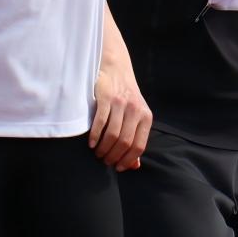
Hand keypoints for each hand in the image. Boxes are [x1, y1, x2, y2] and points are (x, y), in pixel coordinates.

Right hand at [88, 49, 151, 170]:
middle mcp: (135, 111)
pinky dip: (95, 136)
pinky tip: (92, 143)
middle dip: (114, 156)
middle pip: (125, 142)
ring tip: (98, 154)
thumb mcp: (136, 117)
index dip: (128, 160)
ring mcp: (121, 104)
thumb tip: (135, 166)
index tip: (118, 167)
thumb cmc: (126, 97)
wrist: (116, 69)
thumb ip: (136, 139)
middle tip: (105, 161)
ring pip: (112, 135)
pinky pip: (100, 122)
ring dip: (103, 149)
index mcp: (146, 117)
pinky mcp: (106, 98)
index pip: (139, 146)